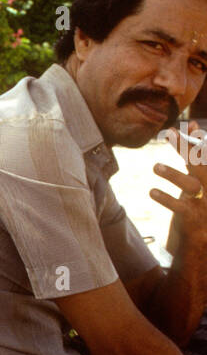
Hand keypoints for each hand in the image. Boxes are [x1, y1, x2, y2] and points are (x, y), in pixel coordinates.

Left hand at [151, 124, 206, 244]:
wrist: (203, 232)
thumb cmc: (200, 194)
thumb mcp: (198, 172)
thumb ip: (195, 151)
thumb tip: (192, 123)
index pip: (205, 154)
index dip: (197, 139)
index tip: (190, 124)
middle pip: (200, 165)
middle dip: (187, 148)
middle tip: (170, 133)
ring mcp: (205, 202)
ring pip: (190, 185)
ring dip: (173, 174)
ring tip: (155, 167)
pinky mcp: (194, 217)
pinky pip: (180, 207)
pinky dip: (166, 199)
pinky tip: (152, 191)